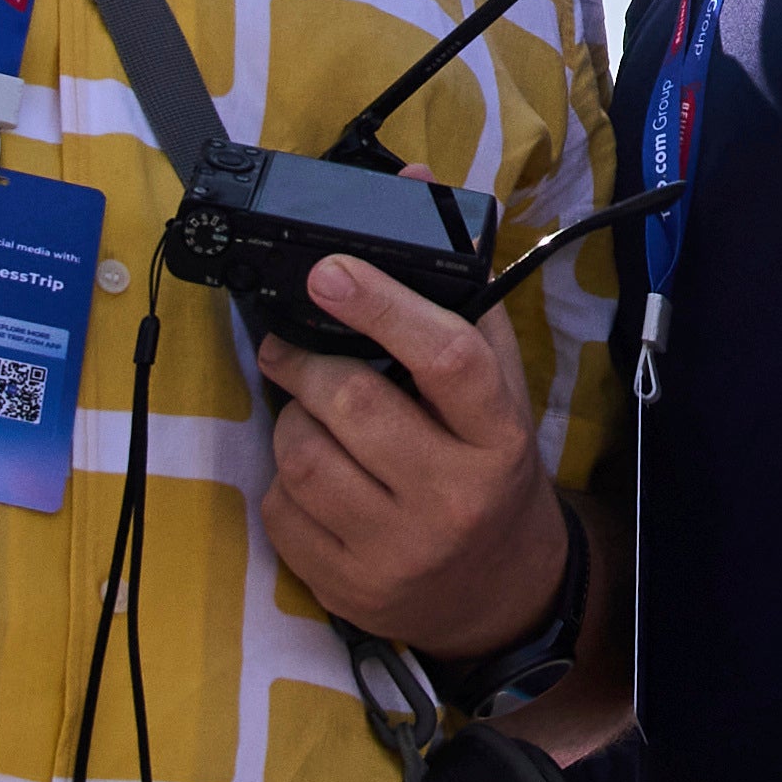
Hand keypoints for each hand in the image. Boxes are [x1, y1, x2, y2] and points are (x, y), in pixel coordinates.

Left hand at [252, 256, 568, 655]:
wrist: (502, 592)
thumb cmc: (492, 470)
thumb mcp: (499, 390)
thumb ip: (460, 294)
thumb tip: (415, 188)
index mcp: (498, 438)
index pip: (447, 359)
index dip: (383, 307)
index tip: (330, 271)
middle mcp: (452, 498)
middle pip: (353, 404)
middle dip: (305, 363)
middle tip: (289, 348)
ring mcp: (396, 551)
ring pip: (302, 455)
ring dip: (292, 421)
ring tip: (310, 417)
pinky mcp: (347, 588)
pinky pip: (280, 510)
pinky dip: (283, 482)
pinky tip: (315, 480)